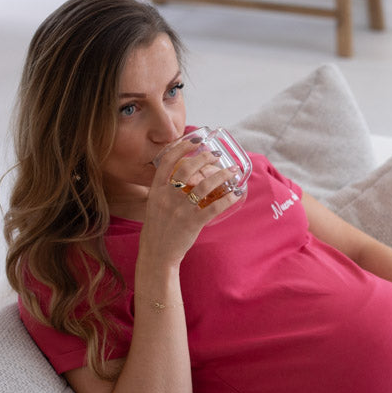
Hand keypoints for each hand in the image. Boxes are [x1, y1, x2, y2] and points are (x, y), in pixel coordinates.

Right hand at [140, 142, 242, 263]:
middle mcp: (167, 196)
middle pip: (188, 168)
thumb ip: (165, 189)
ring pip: (205, 185)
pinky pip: (214, 207)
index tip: (196, 139)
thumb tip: (183, 175)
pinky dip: (228, 199)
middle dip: (206, 158)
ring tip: (232, 171)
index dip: (183, 146)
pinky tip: (236, 194)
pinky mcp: (192, 222)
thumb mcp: (155, 203)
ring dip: (222, 175)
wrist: (157, 253)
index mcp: (157, 189)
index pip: (168, 160)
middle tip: (217, 156)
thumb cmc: (157, 228)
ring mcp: (180, 209)